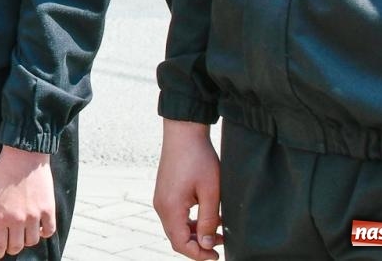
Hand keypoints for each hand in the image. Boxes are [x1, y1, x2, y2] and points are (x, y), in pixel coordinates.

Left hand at [0, 145, 55, 257]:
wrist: (24, 155)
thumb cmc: (2, 171)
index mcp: (0, 216)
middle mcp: (18, 219)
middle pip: (16, 247)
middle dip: (11, 248)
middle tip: (9, 242)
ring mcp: (34, 216)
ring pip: (32, 241)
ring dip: (26, 240)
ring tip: (23, 232)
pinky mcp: (48, 210)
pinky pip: (49, 231)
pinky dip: (43, 233)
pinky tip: (38, 227)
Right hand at [153, 120, 221, 259]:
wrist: (184, 132)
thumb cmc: (199, 159)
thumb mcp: (211, 192)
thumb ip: (209, 221)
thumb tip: (208, 244)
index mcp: (170, 207)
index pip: (180, 243)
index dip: (199, 254)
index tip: (217, 255)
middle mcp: (161, 206)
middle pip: (177, 238)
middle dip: (198, 246)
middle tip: (220, 246)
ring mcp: (161, 199)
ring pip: (177, 228)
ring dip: (196, 234)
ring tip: (219, 231)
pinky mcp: (165, 193)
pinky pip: (176, 216)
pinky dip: (190, 222)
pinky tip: (208, 217)